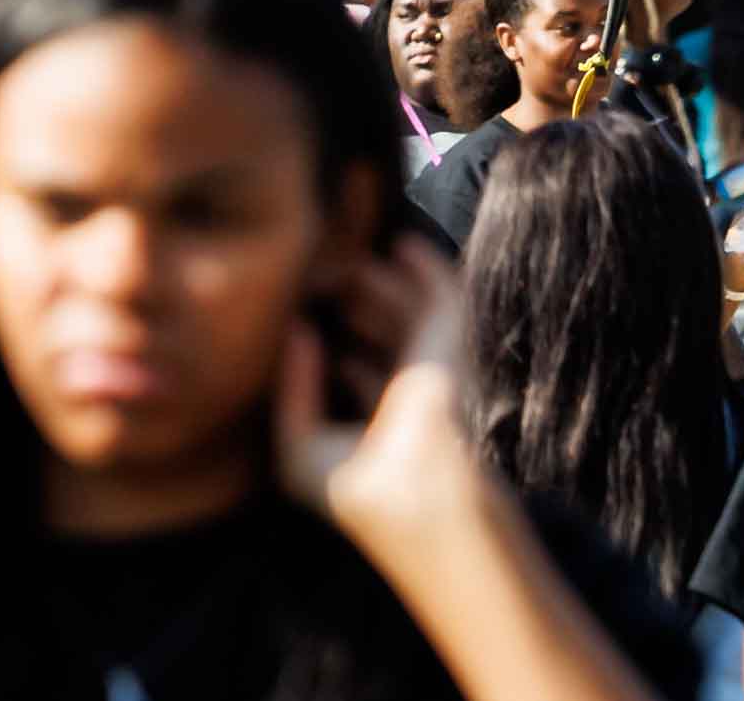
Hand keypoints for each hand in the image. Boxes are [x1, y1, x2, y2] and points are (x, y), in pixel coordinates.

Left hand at [269, 235, 471, 537]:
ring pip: (409, 315)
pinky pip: (445, 300)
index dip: (332, 342)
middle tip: (322, 273)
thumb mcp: (303, 447)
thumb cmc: (358, 487)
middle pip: (382, 337)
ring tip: (349, 260)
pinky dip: (429, 270)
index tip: (300, 311)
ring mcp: (431, 373)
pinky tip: (404, 244)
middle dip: (354, 304)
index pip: (360, 371)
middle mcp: (405, 397)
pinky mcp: (451, 350)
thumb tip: (296, 330)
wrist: (419, 498)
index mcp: (374, 425)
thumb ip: (292, 389)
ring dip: (382, 284)